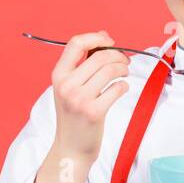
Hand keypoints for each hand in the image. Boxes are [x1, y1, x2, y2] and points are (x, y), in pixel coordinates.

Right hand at [48, 31, 129, 161]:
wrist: (71, 148)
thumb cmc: (73, 115)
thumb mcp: (70, 86)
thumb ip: (83, 61)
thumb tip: (104, 35)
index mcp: (58, 75)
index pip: (76, 43)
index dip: (96, 37)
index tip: (109, 41)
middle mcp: (66, 85)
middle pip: (99, 56)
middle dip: (118, 55)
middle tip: (124, 61)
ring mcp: (79, 99)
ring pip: (110, 70)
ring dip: (123, 68)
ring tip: (124, 73)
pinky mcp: (94, 112)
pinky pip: (117, 88)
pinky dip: (124, 86)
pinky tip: (121, 89)